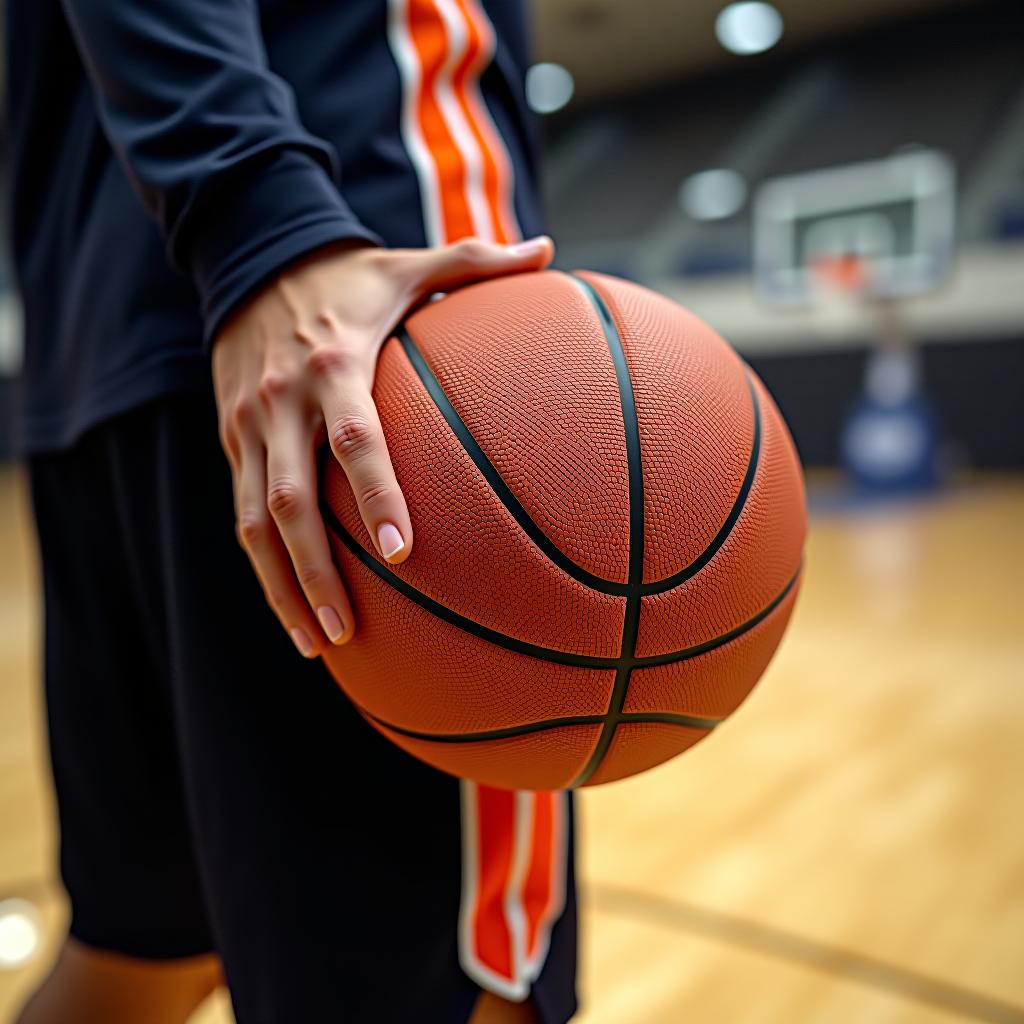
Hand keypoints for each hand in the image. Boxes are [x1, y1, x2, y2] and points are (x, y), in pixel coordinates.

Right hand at [212, 235, 553, 657]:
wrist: (249, 254)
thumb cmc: (347, 273)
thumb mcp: (408, 261)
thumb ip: (476, 262)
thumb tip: (549, 248)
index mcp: (335, 364)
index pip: (354, 438)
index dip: (374, 494)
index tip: (401, 552)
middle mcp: (284, 402)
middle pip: (290, 503)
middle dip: (314, 572)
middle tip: (347, 631)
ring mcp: (248, 426)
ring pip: (254, 522)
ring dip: (281, 587)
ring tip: (316, 644)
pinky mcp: (231, 440)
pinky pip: (242, 512)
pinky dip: (264, 565)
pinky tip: (293, 607)